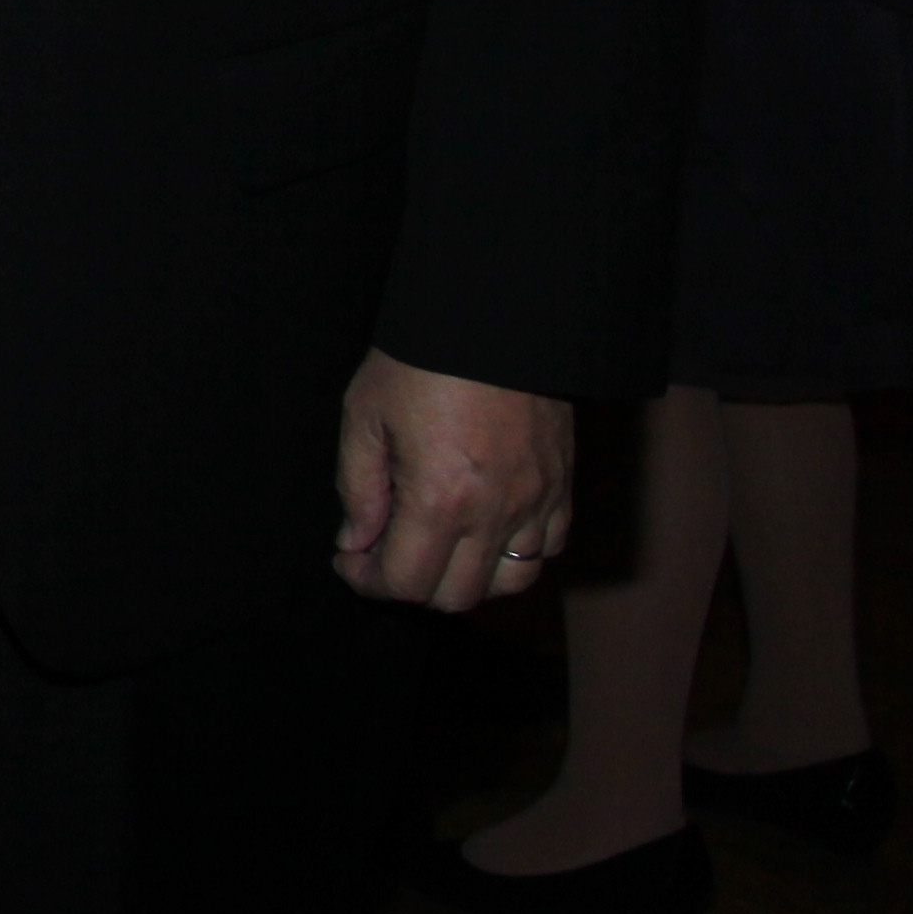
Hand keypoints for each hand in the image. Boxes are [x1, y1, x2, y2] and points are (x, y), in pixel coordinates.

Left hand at [328, 351, 573, 611]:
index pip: (406, 582)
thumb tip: (356, 542)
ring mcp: (537, 501)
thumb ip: (357, 489)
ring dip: (466, 580)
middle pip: (456, 596)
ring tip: (436, 547)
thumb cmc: (421, 360)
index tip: (349, 561)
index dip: (368, 582)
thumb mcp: (364, 416)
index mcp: (440, 499)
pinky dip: (515, 556)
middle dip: (411, 586)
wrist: (495, 317)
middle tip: (384, 553)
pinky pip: (548, 548)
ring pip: (509, 584)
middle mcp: (495, 511)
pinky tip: (483, 531)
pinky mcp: (563, 484)